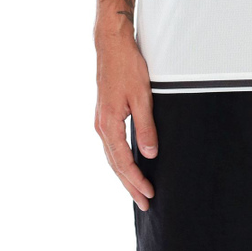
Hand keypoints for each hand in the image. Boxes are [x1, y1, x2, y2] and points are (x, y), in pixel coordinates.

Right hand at [94, 35, 158, 210]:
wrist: (112, 45)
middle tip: (145, 204)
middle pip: (115, 164)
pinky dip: (121, 160)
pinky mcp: (105, 115)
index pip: (122, 162)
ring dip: (125, 175)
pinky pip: (112, 146)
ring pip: (112, 157)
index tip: (149, 195)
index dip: (136, 181)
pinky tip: (130, 165)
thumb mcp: (142, 97)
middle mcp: (101, 126)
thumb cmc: (127, 67)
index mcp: (108, 124)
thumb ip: (146, 127)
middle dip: (130, 185)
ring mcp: (101, 121)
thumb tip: (150, 154)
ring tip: (139, 191)